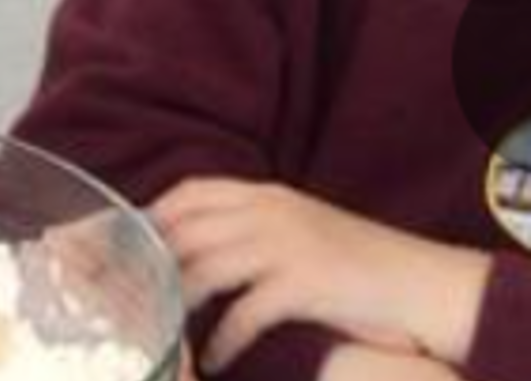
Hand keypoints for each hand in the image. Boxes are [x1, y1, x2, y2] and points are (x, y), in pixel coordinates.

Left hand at [151, 178, 490, 373]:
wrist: (423, 283)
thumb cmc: (358, 262)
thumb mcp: (299, 227)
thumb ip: (251, 227)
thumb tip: (193, 248)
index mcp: (265, 194)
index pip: (190, 192)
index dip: (153, 216)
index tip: (129, 245)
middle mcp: (269, 211)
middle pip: (185, 231)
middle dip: (150, 264)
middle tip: (130, 297)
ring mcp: (285, 244)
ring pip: (204, 269)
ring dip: (177, 305)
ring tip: (164, 331)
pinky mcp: (302, 284)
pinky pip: (243, 313)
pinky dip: (222, 340)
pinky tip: (213, 360)